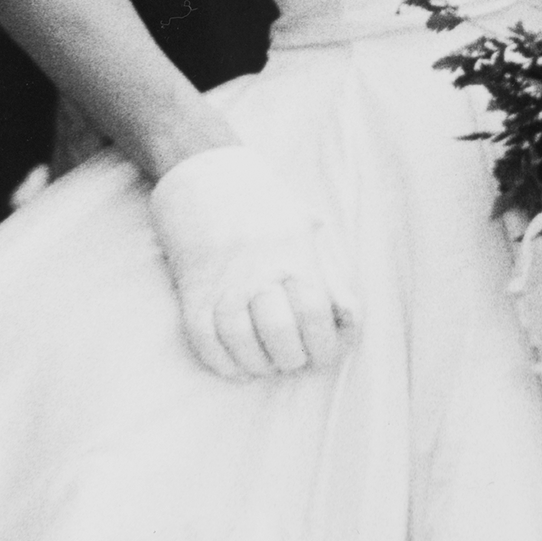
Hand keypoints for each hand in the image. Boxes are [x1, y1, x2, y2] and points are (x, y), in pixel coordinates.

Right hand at [149, 143, 359, 378]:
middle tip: (295, 357)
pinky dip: (222, 362)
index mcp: (293, 250)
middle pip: (280, 331)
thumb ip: (331, 273)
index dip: (326, 344)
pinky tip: (239, 366)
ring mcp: (221, 279)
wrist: (204, 175)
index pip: (316, 311)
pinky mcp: (193, 290)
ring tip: (269, 363)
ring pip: (239, 339)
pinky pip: (203, 339)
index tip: (324, 351)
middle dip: (293, 357)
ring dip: (259, 363)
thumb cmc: (266, 207)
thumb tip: (349, 319)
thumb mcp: (307, 226)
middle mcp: (257, 267)